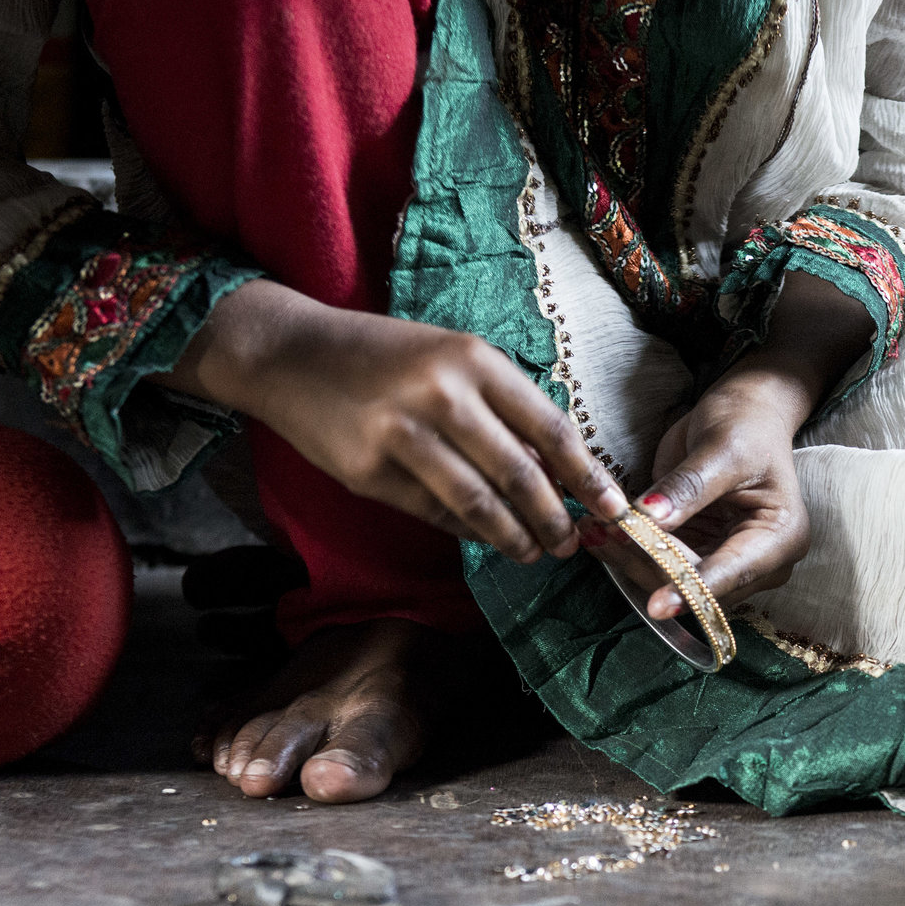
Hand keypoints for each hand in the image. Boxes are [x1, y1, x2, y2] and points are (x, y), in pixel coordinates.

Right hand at [166, 281, 625, 561]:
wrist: (291, 354)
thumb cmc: (385, 359)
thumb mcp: (449, 361)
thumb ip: (501, 410)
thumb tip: (558, 475)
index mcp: (473, 359)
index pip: (550, 429)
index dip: (588, 477)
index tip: (614, 509)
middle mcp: (441, 393)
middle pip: (521, 474)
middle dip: (554, 518)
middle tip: (571, 543)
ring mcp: (401, 433)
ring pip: (478, 503)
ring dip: (514, 536)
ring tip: (534, 552)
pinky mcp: (368, 470)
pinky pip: (434, 513)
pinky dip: (467, 531)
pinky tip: (484, 537)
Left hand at [604, 369, 811, 619]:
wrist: (746, 414)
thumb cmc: (746, 425)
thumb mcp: (721, 448)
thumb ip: (688, 487)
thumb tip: (651, 519)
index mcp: (780, 538)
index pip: (734, 573)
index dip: (693, 589)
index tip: (658, 604)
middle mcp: (760, 563)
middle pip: (699, 585)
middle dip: (649, 564)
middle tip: (602, 535)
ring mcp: (727, 562)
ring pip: (672, 581)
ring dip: (631, 559)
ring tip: (594, 530)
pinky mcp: (699, 555)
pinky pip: (660, 565)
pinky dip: (630, 550)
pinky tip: (601, 530)